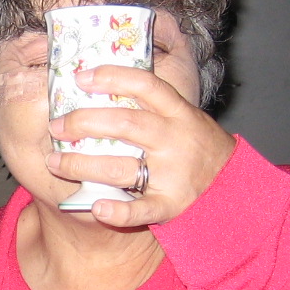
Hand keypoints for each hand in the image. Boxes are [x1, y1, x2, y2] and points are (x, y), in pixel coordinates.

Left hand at [46, 62, 235, 227]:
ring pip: (120, 167)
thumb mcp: (186, 118)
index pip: (145, 85)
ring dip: (82, 165)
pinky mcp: (171, 205)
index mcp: (179, 114)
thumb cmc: (200, 149)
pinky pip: (141, 210)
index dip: (112, 77)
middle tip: (56, 126)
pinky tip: (95, 208)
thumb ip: (154, 106)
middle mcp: (175, 140)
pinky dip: (118, 212)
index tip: (80, 77)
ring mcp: (173, 174)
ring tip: (54, 162)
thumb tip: (106, 84)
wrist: (235, 188)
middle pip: (124, 124)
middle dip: (83, 123)